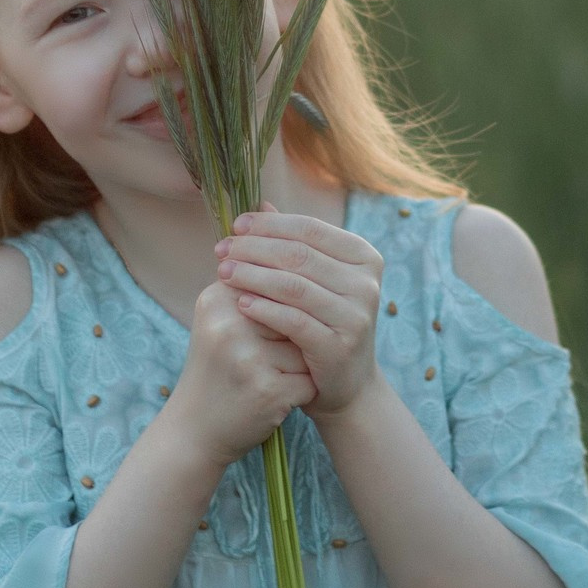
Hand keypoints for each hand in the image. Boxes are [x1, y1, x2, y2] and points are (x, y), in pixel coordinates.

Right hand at [164, 280, 317, 469]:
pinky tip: (273, 398)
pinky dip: (300, 392)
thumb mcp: (219, 321)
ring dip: (299, 366)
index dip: (281, 310)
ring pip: (307, 347)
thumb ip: (253, 289)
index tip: (263, 332)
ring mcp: (248, 359)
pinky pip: (310, 380)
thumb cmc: (217, 369)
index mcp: (216, 299)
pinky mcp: (268, 390)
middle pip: (295, 314)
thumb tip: (303, 266)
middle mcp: (228, 325)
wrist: (194, 429)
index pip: (278, 283)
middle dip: (292, 338)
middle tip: (261, 359)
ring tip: (265, 379)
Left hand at [215, 201, 385, 417]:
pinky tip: (240, 303)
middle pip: (299, 254)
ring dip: (252, 275)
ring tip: (223, 272)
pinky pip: (294, 320)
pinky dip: (264, 309)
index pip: (309, 228)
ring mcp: (356, 315)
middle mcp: (365, 283)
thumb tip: (260, 204)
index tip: (235, 226)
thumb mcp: (313, 279)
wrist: (344, 383)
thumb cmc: (323, 321)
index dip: (268, 225)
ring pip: (293, 285)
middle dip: (253, 249)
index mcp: (363, 256)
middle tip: (221, 250)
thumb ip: (291, 243)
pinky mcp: (339, 345)